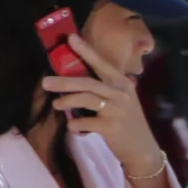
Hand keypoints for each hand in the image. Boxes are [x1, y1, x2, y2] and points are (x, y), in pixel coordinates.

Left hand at [45, 31, 167, 187]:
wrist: (142, 149)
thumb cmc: (128, 123)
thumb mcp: (122, 100)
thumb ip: (105, 89)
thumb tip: (76, 82)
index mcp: (122, 82)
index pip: (101, 63)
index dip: (86, 50)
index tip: (70, 38)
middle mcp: (121, 93)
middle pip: (87, 82)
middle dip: (64, 82)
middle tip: (45, 82)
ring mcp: (117, 110)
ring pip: (86, 99)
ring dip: (67, 101)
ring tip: (56, 104)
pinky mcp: (111, 127)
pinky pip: (86, 122)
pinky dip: (76, 124)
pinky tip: (72, 126)